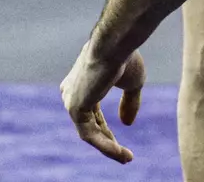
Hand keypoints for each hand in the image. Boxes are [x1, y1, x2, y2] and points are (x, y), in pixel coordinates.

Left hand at [60, 43, 145, 162]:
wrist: (116, 44)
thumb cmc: (124, 56)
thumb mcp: (132, 82)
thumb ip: (128, 102)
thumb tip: (126, 124)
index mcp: (82, 81)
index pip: (93, 112)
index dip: (107, 129)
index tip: (121, 143)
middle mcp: (72, 90)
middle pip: (90, 124)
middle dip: (107, 140)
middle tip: (125, 155)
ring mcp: (71, 100)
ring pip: (89, 133)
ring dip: (109, 147)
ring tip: (127, 158)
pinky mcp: (74, 108)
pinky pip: (89, 135)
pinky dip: (106, 146)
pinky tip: (121, 153)